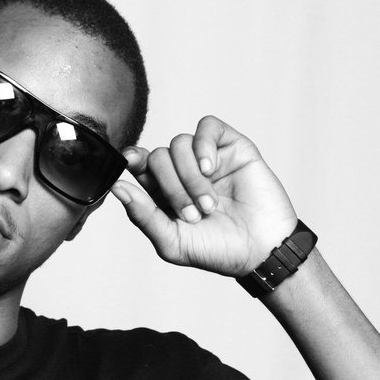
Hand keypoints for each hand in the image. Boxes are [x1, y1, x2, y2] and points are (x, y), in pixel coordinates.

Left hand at [110, 115, 297, 276]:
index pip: (139, 165)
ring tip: (209, 204)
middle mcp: (182, 171)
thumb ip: (142, 215)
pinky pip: (207, 127)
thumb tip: (116, 187)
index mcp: (162, 191)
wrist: (263, 252)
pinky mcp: (231, 147)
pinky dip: (203, 145)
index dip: (132, 159)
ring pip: (179, 143)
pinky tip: (210, 169)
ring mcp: (206, 158)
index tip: (130, 161)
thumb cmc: (217, 251)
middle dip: (170, 186)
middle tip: (192, 214)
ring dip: (190, 176)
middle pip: (157, 156)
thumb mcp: (172, 242)